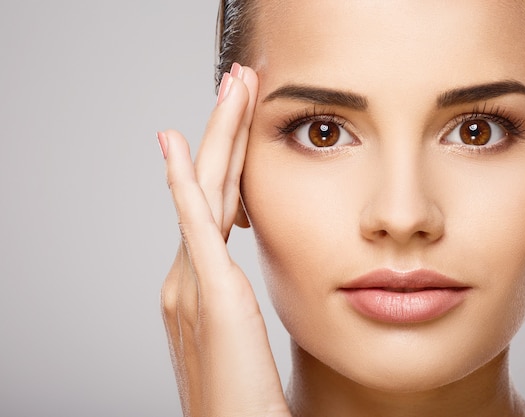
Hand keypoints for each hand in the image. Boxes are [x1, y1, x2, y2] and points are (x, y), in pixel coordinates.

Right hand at [159, 64, 290, 416]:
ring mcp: (189, 281)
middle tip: (235, 84)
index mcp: (198, 286)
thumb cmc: (247, 394)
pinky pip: (193, 224)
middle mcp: (185, 277)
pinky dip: (183, 181)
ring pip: (205, 192)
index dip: (228, 159)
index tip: (240, 121)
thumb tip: (244, 282)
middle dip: (222, 131)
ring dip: (218, 136)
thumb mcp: (240, 337)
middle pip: (206, 187)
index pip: (215, 206)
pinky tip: (176, 145)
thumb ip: (237, 301)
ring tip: (231, 89)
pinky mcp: (204, 289)